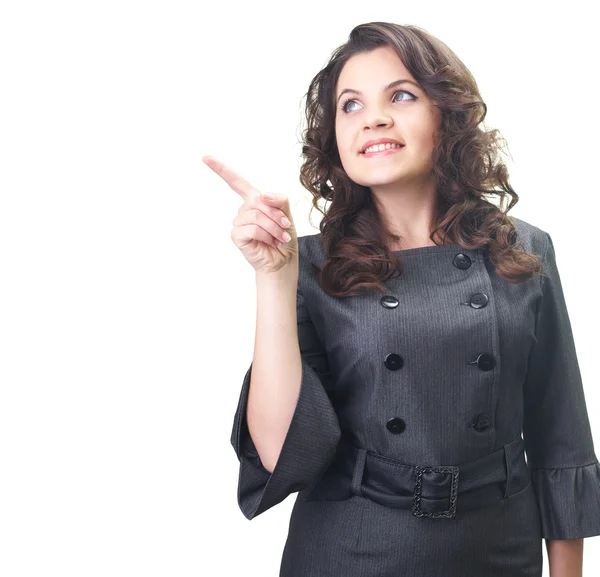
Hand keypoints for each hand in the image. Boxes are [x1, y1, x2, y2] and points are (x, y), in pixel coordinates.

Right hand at [202, 155, 297, 273]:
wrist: (283, 261)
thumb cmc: (283, 238)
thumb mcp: (287, 213)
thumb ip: (278, 199)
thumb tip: (262, 195)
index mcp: (253, 201)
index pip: (236, 182)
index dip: (221, 169)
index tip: (205, 157)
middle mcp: (243, 210)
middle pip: (258, 200)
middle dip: (276, 214)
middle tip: (286, 227)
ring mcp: (238, 222)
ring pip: (257, 215)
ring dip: (274, 227)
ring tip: (280, 237)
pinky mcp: (236, 235)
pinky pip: (252, 228)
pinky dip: (266, 235)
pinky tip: (270, 243)